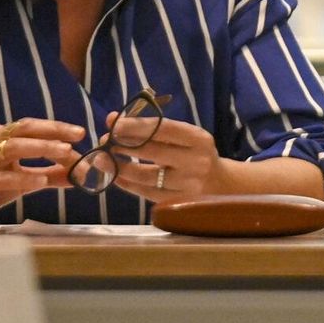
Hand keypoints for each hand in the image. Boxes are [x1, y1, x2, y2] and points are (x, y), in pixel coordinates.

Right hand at [0, 118, 83, 227]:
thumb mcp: (17, 181)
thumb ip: (46, 176)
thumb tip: (78, 175)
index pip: (31, 126)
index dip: (56, 127)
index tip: (81, 132)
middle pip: (24, 129)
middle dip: (53, 130)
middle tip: (78, 134)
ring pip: (13, 147)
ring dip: (41, 147)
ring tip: (64, 152)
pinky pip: (0, 177)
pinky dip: (22, 178)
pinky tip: (40, 181)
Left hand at [99, 111, 226, 205]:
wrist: (221, 186)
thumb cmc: (196, 154)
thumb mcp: (185, 136)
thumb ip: (153, 127)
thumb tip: (112, 119)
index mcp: (198, 139)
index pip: (163, 128)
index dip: (136, 126)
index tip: (113, 123)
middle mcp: (196, 162)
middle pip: (152, 151)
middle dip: (123, 144)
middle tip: (103, 140)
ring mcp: (187, 185)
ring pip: (145, 176)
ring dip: (119, 166)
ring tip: (101, 158)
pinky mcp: (178, 203)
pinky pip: (145, 193)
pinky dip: (126, 183)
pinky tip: (114, 175)